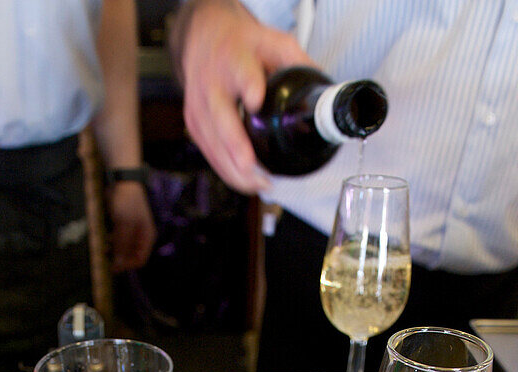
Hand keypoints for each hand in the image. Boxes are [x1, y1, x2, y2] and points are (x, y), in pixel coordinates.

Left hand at [107, 180, 155, 272]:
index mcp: (146, 236)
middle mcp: (141, 236)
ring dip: (114, 250)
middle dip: (119, 258)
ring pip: (124, 247)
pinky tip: (104, 239)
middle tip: (105, 258)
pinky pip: (118, 238)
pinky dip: (111, 241)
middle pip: (131, 255)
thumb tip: (119, 265)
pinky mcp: (123, 224)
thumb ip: (122, 245)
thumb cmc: (126, 201)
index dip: (127, 265)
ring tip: (103, 248)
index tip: (113, 267)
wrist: (122, 180)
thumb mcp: (123, 225)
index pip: (140, 259)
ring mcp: (132, 230)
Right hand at [172, 0, 310, 192]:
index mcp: (233, 59)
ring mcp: (199, 107)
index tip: (256, 100)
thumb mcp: (271, 40)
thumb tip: (323, 90)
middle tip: (251, 167)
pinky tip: (247, 182)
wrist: (203, 40)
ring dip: (234, 170)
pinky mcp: (195, 126)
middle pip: (220, 118)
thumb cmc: (239, 44)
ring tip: (261, 184)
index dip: (248, 86)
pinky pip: (210, 154)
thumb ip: (295, 60)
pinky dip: (228, 172)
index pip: (240, 72)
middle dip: (234, 145)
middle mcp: (211, 84)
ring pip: (213, 144)